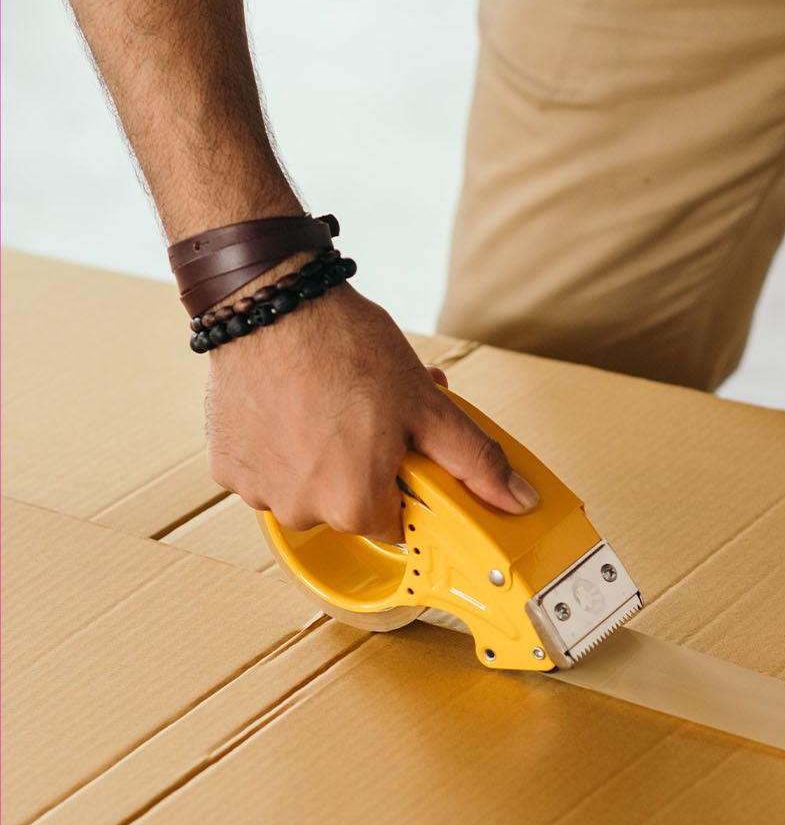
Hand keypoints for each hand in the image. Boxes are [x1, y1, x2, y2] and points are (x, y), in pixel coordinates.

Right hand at [204, 280, 537, 540]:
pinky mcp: (225, 463)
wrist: (271, 300)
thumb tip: (518, 499)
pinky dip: (277, 444)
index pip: (394, 524)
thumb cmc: (346, 348)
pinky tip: (288, 403)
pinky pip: (264, 468)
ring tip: (326, 402)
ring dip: (317, 456)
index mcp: (355, 507)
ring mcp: (258, 490)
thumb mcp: (427, 405)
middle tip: (366, 415)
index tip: (399, 450)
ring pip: (304, 487)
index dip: (402, 484)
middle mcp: (302, 511)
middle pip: (347, 506)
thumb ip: (475, 460)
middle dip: (361, 467)